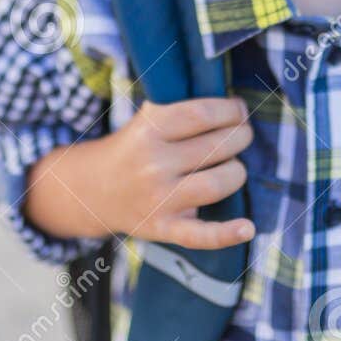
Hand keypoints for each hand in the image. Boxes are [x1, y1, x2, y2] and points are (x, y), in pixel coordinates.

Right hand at [105, 96, 256, 248]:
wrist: (93, 189)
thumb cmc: (133, 149)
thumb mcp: (145, 119)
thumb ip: (181, 108)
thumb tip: (233, 105)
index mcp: (149, 130)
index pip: (202, 114)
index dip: (230, 110)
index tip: (239, 110)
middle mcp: (153, 164)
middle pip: (217, 147)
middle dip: (240, 137)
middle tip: (242, 135)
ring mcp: (158, 199)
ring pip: (216, 184)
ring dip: (237, 172)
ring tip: (234, 167)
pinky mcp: (163, 228)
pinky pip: (199, 235)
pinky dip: (226, 234)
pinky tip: (247, 228)